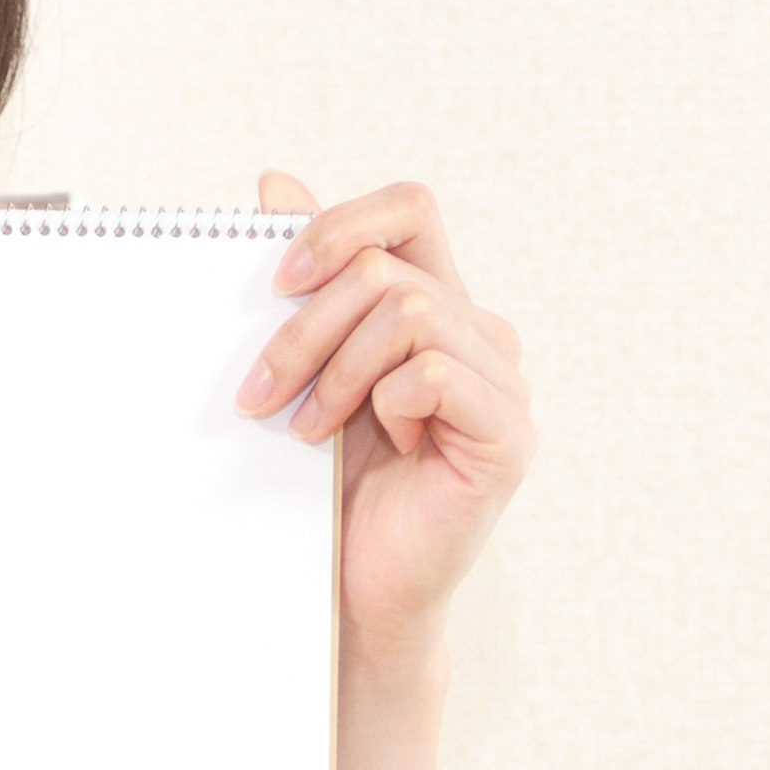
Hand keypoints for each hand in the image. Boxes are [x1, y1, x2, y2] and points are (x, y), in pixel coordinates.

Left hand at [235, 172, 534, 675]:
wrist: (358, 589)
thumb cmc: (333, 483)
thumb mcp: (305, 367)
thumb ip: (302, 279)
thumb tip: (274, 180)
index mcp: (436, 304)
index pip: (408, 209)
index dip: (340, 223)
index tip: (274, 282)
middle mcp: (480, 331)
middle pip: (385, 267)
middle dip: (304, 326)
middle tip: (259, 393)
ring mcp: (504, 381)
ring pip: (406, 312)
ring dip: (334, 371)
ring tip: (307, 430)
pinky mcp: (509, 432)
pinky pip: (434, 373)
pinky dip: (386, 405)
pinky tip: (384, 449)